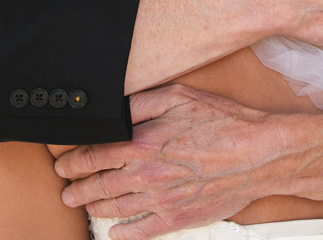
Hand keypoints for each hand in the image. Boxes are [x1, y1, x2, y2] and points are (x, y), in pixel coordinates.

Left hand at [55, 84, 322, 239]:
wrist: (258, 154)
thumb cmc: (222, 121)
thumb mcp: (179, 95)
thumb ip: (141, 102)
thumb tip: (114, 110)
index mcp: (144, 142)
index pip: (96, 154)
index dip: (74, 161)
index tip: (63, 164)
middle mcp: (148, 174)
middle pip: (100, 184)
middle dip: (76, 188)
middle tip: (65, 189)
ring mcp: (162, 200)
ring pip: (116, 207)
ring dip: (93, 207)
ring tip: (82, 204)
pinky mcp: (178, 218)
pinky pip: (141, 231)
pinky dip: (122, 232)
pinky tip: (114, 231)